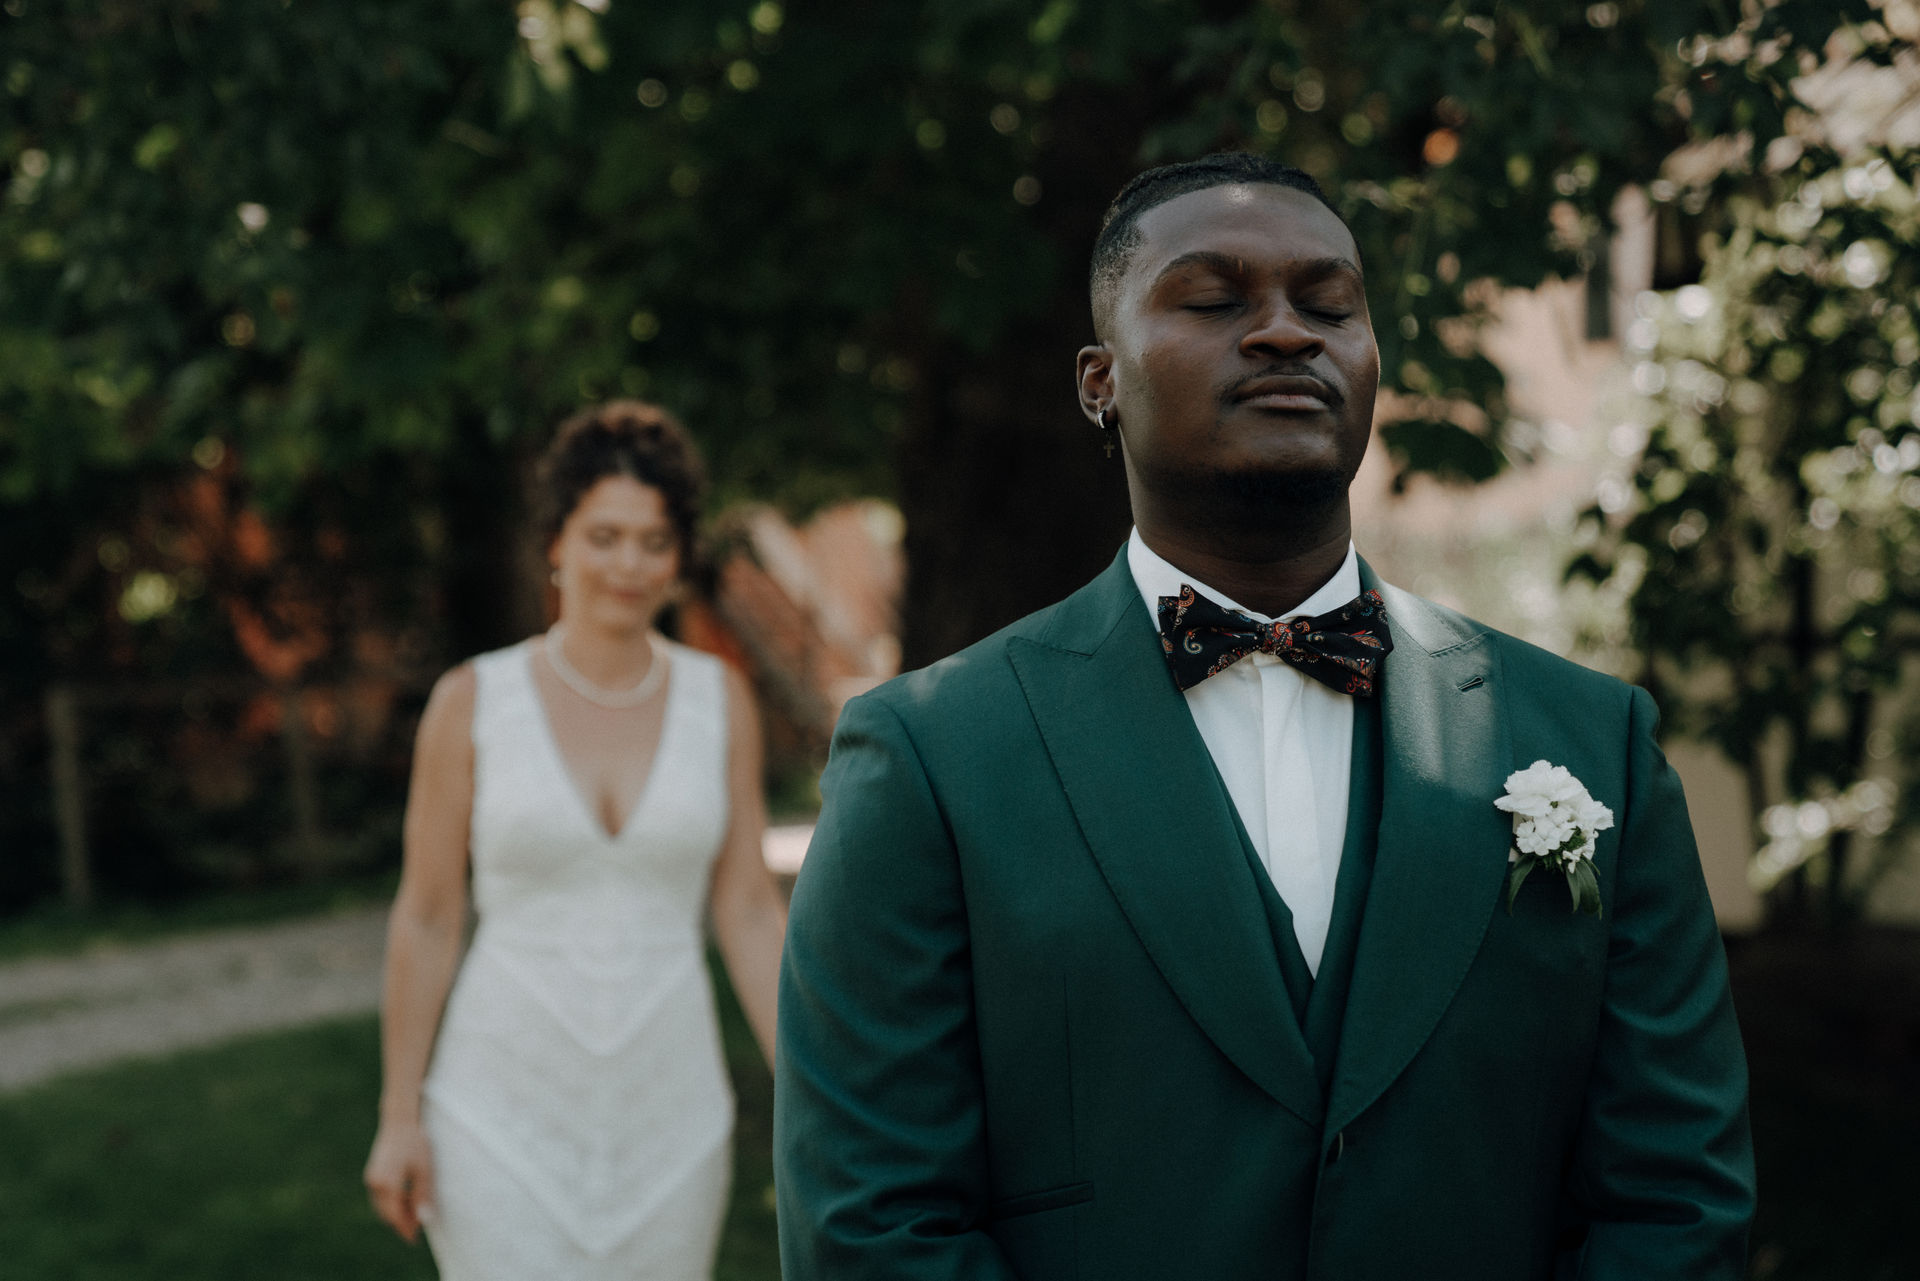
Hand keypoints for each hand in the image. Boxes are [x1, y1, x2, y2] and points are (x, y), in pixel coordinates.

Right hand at [364, 1119, 435, 1242]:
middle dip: (400, 1223)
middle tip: (416, 1230)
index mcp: (387, 1184)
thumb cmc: (415, 1143)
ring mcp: (371, 1179)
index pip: (395, 1216)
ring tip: (412, 1216)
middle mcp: (375, 1184)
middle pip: (387, 1213)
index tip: (414, 1239)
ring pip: (382, 1206)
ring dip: (395, 1213)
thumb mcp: (424, 1170)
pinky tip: (405, 1201)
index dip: (405, 1228)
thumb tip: (424, 1220)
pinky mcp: (372, 1174)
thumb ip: (422, 1196)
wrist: (399, 1121)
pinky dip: (391, 1203)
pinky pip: (380, 1196)